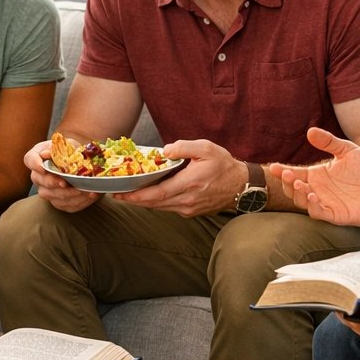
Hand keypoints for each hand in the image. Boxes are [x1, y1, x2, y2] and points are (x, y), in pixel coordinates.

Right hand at [23, 138, 98, 212]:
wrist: (82, 165)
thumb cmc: (71, 152)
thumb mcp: (68, 145)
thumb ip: (59, 148)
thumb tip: (46, 153)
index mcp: (38, 158)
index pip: (30, 160)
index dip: (35, 164)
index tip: (43, 168)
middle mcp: (38, 176)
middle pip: (42, 182)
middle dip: (54, 183)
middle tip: (67, 182)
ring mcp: (47, 191)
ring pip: (54, 196)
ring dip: (70, 194)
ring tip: (85, 190)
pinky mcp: (59, 202)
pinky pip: (67, 205)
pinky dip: (80, 201)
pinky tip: (91, 195)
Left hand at [115, 139, 244, 217]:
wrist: (242, 185)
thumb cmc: (224, 165)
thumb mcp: (206, 148)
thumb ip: (184, 147)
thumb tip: (165, 151)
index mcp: (189, 183)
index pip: (157, 193)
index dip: (136, 195)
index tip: (120, 193)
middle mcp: (187, 199)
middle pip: (154, 203)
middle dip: (134, 199)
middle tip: (117, 194)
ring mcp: (189, 208)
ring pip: (160, 207)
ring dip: (143, 202)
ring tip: (128, 194)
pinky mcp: (191, 212)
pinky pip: (169, 208)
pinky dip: (157, 202)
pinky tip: (149, 195)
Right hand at [271, 127, 359, 226]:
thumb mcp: (348, 151)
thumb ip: (329, 142)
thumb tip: (310, 131)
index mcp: (317, 175)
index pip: (295, 173)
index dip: (283, 171)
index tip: (274, 167)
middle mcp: (317, 190)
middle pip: (293, 189)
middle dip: (288, 183)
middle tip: (288, 174)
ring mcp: (325, 203)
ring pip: (303, 202)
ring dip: (298, 194)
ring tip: (300, 184)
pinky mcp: (336, 215)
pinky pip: (319, 213)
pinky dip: (312, 206)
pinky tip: (313, 196)